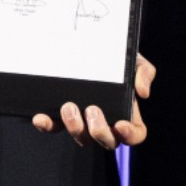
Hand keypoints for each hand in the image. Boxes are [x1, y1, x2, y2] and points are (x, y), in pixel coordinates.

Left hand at [32, 53, 152, 147]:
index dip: (130, 135)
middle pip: (107, 141)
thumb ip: (144, 72)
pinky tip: (40, 117)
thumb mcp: (133, 60)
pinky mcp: (61, 116)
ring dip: (74, 127)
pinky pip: (54, 127)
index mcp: (127, 113)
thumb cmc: (117, 58)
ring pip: (81, 137)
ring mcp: (83, 121)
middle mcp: (105, 122)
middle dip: (99, 131)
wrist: (89, 44)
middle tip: (92, 109)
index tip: (121, 125)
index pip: (134, 134)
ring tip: (69, 106)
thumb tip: (143, 92)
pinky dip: (47, 125)